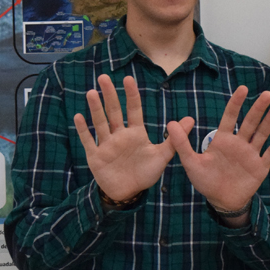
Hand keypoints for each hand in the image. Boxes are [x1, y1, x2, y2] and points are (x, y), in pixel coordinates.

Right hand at [73, 74, 184, 200]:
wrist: (129, 193)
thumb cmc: (145, 173)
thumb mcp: (162, 156)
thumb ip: (174, 138)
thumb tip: (191, 119)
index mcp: (136, 133)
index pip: (133, 110)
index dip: (131, 95)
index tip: (128, 79)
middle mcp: (120, 135)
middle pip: (114, 112)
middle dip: (109, 95)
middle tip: (104, 77)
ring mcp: (107, 145)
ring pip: (100, 123)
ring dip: (95, 108)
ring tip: (91, 93)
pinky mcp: (96, 156)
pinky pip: (89, 141)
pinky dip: (83, 130)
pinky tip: (78, 117)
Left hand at [167, 86, 269, 212]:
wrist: (220, 201)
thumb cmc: (205, 180)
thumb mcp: (190, 162)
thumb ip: (181, 143)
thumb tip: (170, 123)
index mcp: (223, 140)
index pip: (230, 117)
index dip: (236, 103)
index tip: (243, 88)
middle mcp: (239, 143)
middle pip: (250, 122)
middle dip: (258, 108)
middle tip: (266, 93)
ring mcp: (251, 155)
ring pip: (262, 134)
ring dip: (269, 122)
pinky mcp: (260, 167)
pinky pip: (269, 154)